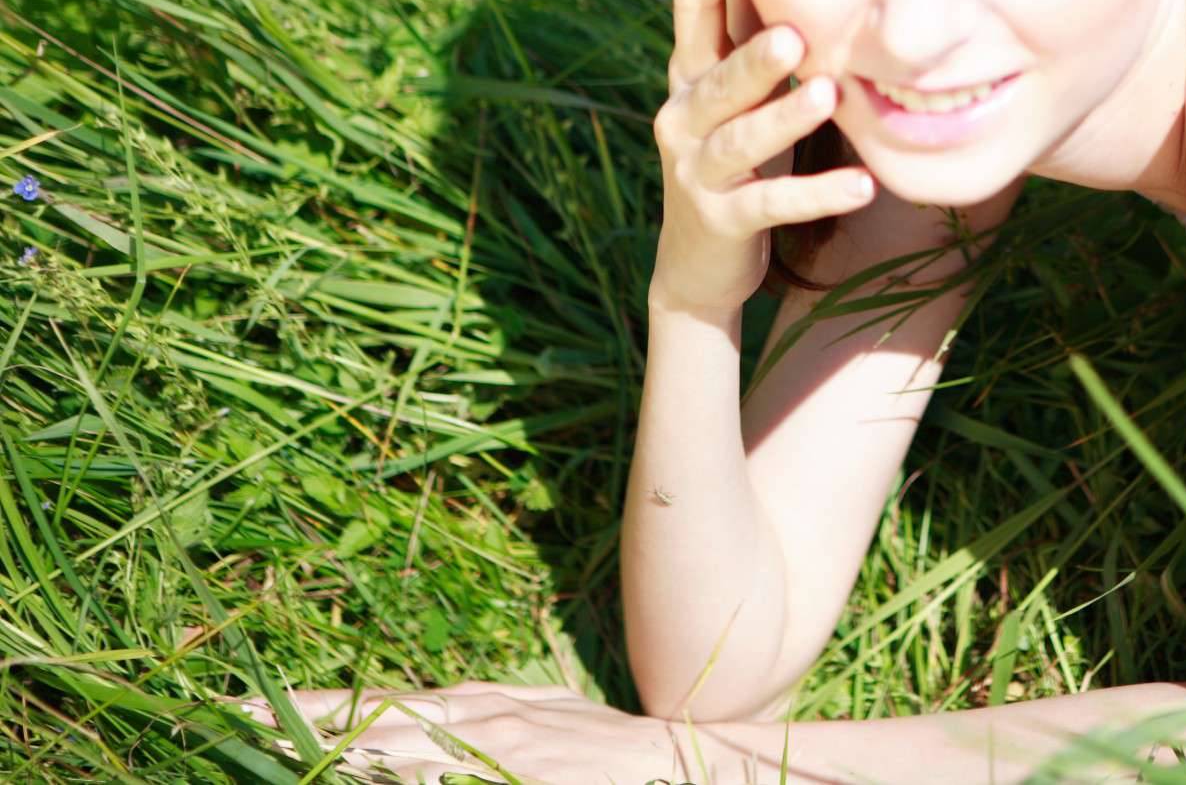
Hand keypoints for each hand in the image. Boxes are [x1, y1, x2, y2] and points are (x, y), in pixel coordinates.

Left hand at [234, 679, 706, 783]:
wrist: (678, 761)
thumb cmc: (607, 752)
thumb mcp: (537, 725)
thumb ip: (481, 726)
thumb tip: (421, 734)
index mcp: (471, 706)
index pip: (367, 706)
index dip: (301, 708)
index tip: (232, 710)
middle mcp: (469, 720)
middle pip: (356, 722)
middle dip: (284, 723)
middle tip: (212, 719)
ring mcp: (486, 749)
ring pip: (382, 750)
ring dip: (322, 748)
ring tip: (253, 739)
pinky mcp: (508, 770)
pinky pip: (434, 774)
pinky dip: (391, 768)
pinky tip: (348, 762)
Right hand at [649, 0, 874, 314]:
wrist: (700, 263)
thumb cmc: (736, 158)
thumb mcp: (740, 94)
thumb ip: (755, 36)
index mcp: (690, 76)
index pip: (692, 10)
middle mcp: (683, 116)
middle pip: (716, 75)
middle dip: (753, 52)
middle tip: (794, 29)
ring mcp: (698, 171)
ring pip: (741, 138)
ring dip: (784, 118)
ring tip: (826, 97)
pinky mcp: (723, 219)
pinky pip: (773, 203)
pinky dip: (819, 194)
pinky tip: (863, 185)